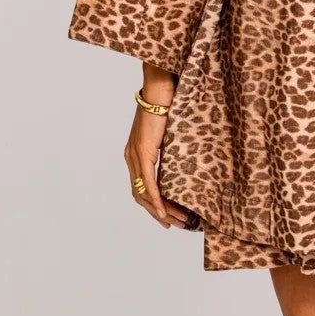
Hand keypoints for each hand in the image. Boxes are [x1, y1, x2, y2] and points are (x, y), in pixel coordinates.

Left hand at [123, 88, 195, 229]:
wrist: (160, 90)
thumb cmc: (167, 107)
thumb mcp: (168, 135)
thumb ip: (169, 150)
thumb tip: (183, 162)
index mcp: (136, 153)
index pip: (141, 187)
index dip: (153, 205)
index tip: (168, 217)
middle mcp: (131, 157)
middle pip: (140, 195)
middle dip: (158, 213)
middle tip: (175, 224)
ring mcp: (135, 155)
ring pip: (143, 193)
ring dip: (159, 210)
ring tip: (175, 221)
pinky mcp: (142, 152)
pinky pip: (148, 183)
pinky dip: (155, 200)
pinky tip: (163, 211)